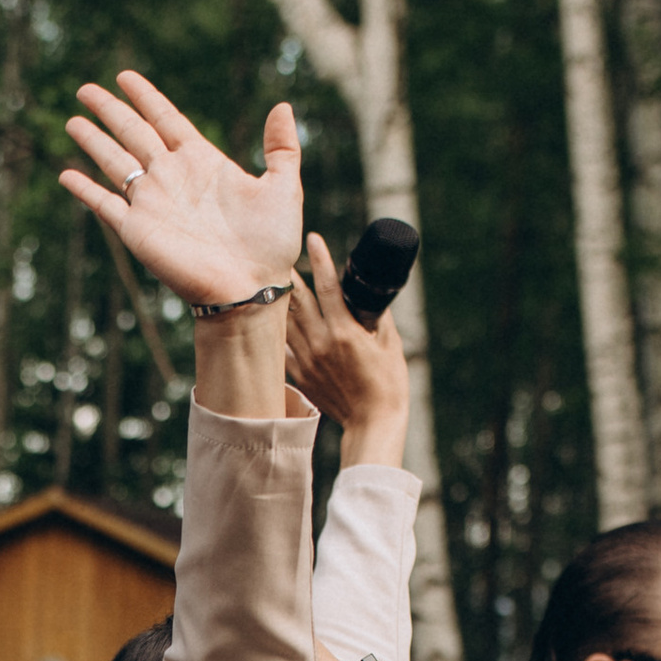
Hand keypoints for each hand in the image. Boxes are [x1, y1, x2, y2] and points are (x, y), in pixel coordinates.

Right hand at [60, 74, 302, 309]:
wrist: (251, 288)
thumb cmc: (271, 243)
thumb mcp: (284, 187)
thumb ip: (282, 147)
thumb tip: (283, 106)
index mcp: (202, 161)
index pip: (165, 119)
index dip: (145, 97)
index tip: (124, 77)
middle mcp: (172, 177)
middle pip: (133, 133)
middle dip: (109, 110)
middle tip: (84, 89)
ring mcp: (153, 204)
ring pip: (114, 162)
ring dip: (92, 141)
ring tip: (71, 121)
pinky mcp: (138, 232)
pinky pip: (105, 205)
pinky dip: (85, 191)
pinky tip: (67, 175)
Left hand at [284, 232, 409, 463]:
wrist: (372, 423)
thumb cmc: (388, 383)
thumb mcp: (389, 343)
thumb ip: (377, 315)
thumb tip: (369, 294)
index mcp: (344, 332)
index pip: (327, 287)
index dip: (320, 259)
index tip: (313, 238)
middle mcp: (320, 344)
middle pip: (298, 300)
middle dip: (289, 274)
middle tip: (277, 253)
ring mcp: (307, 360)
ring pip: (286, 322)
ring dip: (280, 300)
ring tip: (272, 281)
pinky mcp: (300, 375)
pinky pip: (283, 348)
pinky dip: (278, 332)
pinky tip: (271, 320)